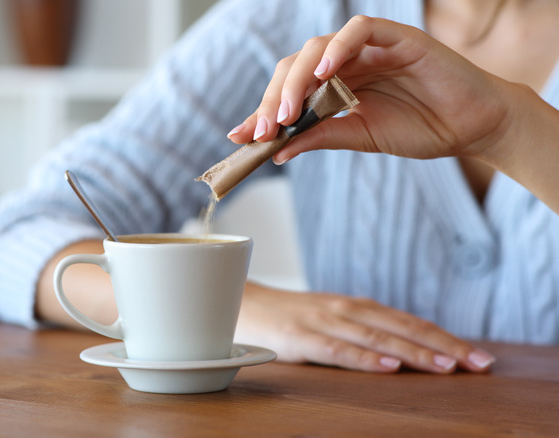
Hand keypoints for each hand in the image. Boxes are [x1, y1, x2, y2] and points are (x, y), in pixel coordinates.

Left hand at [228, 16, 514, 164]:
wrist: (471, 128)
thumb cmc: (420, 128)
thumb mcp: (359, 137)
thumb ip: (320, 137)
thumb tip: (276, 152)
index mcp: (334, 86)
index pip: (289, 90)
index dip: (263, 110)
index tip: (243, 138)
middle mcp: (345, 63)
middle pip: (295, 68)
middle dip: (273, 100)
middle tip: (263, 131)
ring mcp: (368, 48)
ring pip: (318, 48)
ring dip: (297, 80)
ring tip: (287, 112)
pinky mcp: (396, 37)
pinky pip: (360, 30)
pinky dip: (339, 47)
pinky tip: (326, 73)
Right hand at [235, 285, 495, 372]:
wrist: (240, 304)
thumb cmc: (289, 317)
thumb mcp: (331, 321)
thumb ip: (363, 332)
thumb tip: (404, 353)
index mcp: (357, 307)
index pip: (411, 323)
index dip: (447, 338)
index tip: (479, 358)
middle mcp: (346, 310)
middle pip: (403, 328)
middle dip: (445, 346)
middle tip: (480, 364)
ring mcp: (323, 322)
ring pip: (377, 339)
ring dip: (415, 353)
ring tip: (447, 367)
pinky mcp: (300, 338)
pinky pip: (338, 350)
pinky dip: (366, 359)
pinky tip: (389, 368)